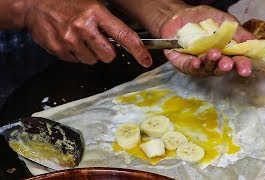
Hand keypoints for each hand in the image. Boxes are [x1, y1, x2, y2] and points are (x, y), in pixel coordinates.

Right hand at [24, 0, 151, 65]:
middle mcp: (83, 27)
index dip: (138, 50)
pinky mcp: (59, 49)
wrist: (34, 4)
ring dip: (90, 53)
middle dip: (108, 52)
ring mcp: (70, 40)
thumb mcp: (91, 2)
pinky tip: (70, 41)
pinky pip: (76, 61)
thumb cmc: (66, 1)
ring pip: (92, 60)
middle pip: (109, 56)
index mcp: (95, 12)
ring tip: (80, 38)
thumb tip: (125, 37)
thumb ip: (108, 19)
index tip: (145, 60)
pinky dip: (76, 54)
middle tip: (99, 42)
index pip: (124, 35)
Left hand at [160, 5, 255, 76]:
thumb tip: (255, 42)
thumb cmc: (203, 20)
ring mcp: (200, 64)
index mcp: (226, 52)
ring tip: (213, 54)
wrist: (179, 16)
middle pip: (222, 68)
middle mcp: (214, 61)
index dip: (242, 66)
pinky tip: (197, 61)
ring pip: (207, 68)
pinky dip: (194, 66)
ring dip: (211, 62)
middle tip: (228, 63)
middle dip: (225, 66)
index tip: (245, 70)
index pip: (237, 61)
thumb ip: (239, 32)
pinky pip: (190, 67)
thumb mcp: (225, 21)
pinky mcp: (185, 64)